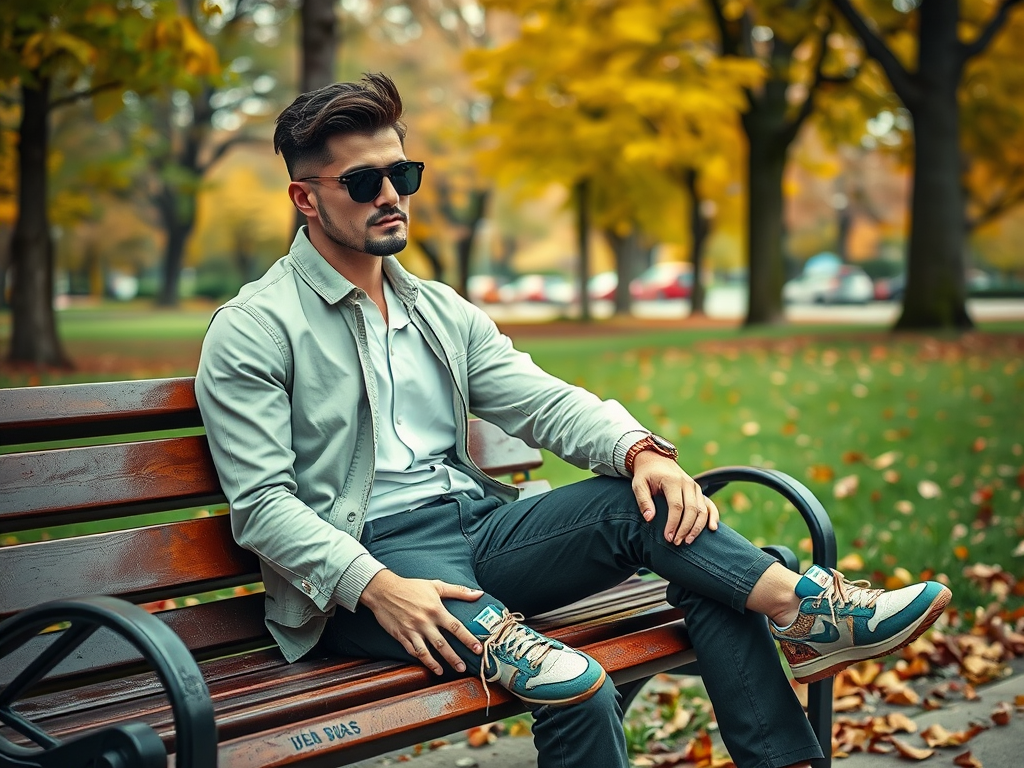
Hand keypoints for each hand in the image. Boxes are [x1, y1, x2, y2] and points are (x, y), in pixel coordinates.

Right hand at [359, 570, 483, 674]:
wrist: (383, 590)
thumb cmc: (411, 587)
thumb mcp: (436, 585)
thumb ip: (459, 591)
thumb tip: (479, 594)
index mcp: (436, 609)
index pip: (456, 627)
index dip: (468, 639)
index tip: (478, 649)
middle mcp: (425, 622)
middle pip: (442, 644)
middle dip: (454, 658)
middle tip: (464, 668)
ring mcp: (412, 630)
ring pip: (426, 651)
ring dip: (436, 664)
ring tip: (444, 672)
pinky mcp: (401, 636)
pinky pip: (412, 651)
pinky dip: (421, 659)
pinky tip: (428, 665)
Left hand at [631, 451, 719, 545]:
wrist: (656, 460)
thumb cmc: (646, 475)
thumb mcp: (638, 485)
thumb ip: (643, 501)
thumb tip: (649, 519)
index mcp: (672, 481)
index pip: (676, 506)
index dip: (674, 524)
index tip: (668, 537)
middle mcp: (687, 483)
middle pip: (692, 510)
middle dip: (685, 529)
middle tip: (677, 543)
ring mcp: (695, 487)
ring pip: (702, 510)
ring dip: (697, 528)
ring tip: (687, 541)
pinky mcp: (698, 491)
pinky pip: (709, 504)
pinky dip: (713, 516)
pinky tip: (712, 528)